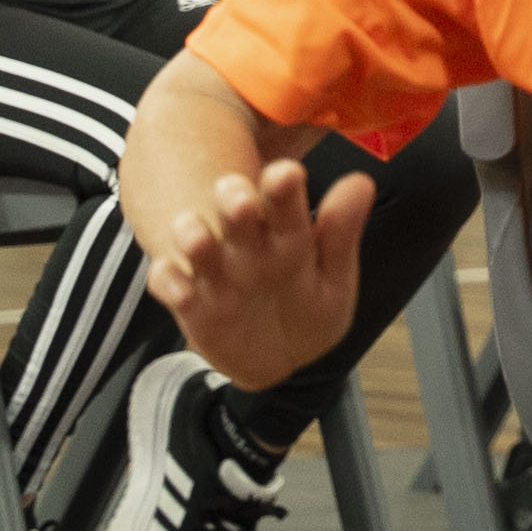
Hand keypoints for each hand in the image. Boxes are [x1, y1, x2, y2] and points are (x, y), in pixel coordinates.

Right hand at [144, 153, 375, 391]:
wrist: (278, 356)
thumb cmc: (307, 306)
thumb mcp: (333, 279)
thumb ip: (341, 235)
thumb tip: (361, 181)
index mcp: (286, 232)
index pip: (284, 201)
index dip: (283, 187)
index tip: (288, 174)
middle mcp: (247, 244)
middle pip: (235, 211)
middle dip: (233, 200)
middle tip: (238, 198)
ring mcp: (216, 271)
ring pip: (195, 240)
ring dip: (193, 235)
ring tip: (197, 236)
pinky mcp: (191, 302)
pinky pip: (170, 283)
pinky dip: (170, 282)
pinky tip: (178, 287)